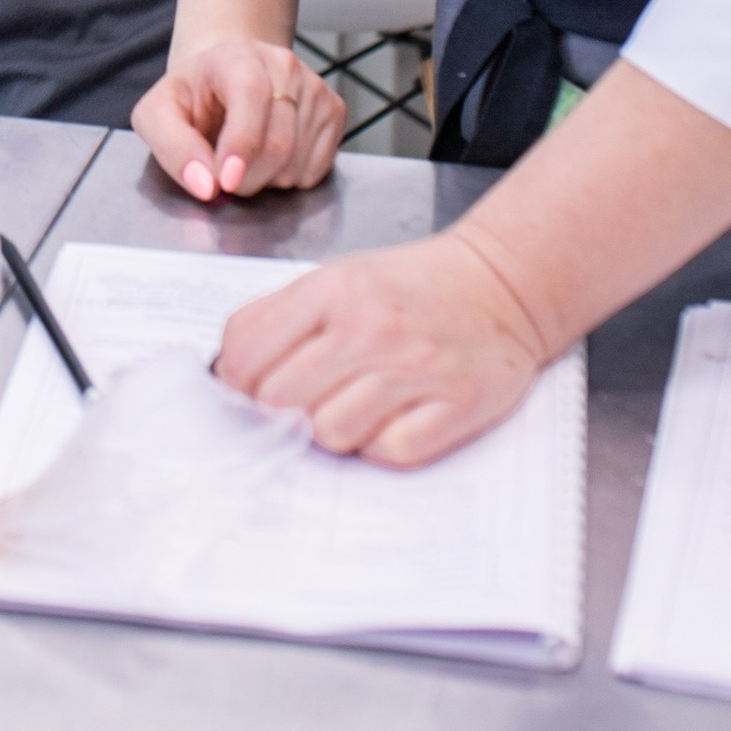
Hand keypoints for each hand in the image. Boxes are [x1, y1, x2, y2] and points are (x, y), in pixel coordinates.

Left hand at [133, 35, 344, 200]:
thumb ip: (172, 147)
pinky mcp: (334, 110)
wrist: (225, 78)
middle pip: (278, 142)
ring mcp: (314, 86)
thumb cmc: (192, 98)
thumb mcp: (158, 114)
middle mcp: (283, 65)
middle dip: (247, 179)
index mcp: (237, 56)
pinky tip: (271, 160)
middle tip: (225, 178)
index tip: (225, 183)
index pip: (252, 96)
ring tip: (246, 160)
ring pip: (298, 162)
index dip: (241, 145)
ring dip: (267, 181)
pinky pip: (317, 169)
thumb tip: (205, 185)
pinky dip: (291, 180)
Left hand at [212, 228, 548, 464]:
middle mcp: (372, 326)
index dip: (237, 385)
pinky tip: (392, 419)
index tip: (252, 391)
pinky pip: (390, 452)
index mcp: (332, 290)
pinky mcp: (458, 404)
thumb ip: (279, 320)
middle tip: (306, 401)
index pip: (245, 357)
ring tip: (353, 407)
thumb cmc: (410, 287)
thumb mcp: (335, 279)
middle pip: (281, 401)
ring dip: (333, 431)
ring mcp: (417, 367)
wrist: (501, 282)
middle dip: (282, 411)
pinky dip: (382, 446)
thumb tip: (228, 377)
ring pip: (331, 433)